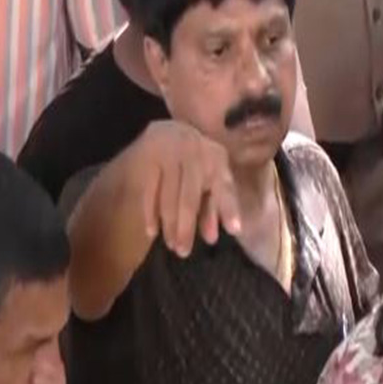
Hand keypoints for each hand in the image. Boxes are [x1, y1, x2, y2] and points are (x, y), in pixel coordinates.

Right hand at [128, 120, 240, 257]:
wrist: (169, 131)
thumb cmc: (196, 163)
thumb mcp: (210, 179)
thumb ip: (215, 206)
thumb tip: (215, 237)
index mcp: (217, 158)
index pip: (225, 187)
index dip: (229, 209)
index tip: (235, 231)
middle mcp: (195, 153)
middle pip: (190, 198)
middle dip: (187, 227)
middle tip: (183, 252)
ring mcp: (170, 153)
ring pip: (168, 197)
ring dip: (169, 224)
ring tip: (172, 245)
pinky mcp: (148, 156)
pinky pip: (148, 190)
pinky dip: (150, 213)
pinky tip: (151, 232)